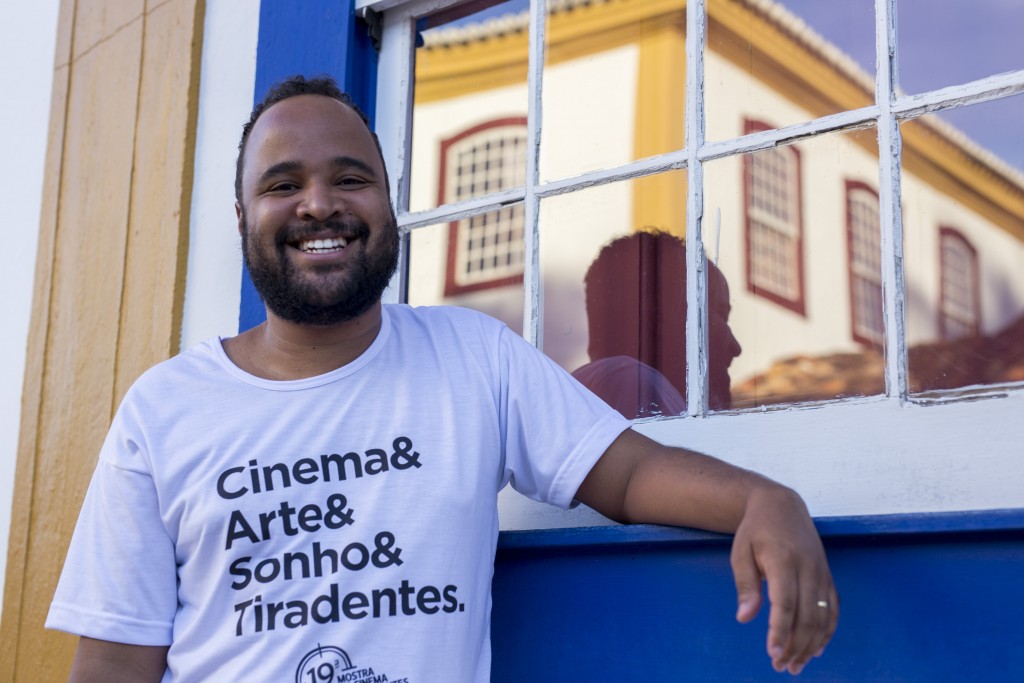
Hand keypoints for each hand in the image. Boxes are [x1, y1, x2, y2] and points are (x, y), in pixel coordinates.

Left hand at [730, 485, 837, 674]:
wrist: (781, 506)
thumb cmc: (755, 530)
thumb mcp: (740, 552)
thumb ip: (745, 585)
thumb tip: (745, 618)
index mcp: (784, 561)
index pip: (785, 604)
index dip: (780, 631)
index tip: (772, 653)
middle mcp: (808, 568)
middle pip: (808, 616)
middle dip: (796, 646)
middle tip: (781, 667)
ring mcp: (822, 572)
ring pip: (823, 617)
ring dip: (811, 644)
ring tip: (796, 665)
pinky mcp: (828, 576)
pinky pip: (833, 608)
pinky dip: (828, 631)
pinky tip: (817, 648)